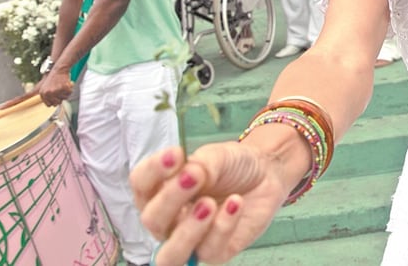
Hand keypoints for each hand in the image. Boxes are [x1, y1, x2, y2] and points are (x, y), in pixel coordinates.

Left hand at [36, 67, 72, 105]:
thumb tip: (53, 105)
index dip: (54, 101)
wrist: (59, 69)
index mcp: (42, 94)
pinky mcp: (63, 88)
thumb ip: (48, 96)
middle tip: (60, 89)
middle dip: (60, 97)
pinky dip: (70, 89)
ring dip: (66, 93)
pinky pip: (69, 93)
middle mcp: (48, 93)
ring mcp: (56, 91)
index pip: (49, 104)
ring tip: (63, 85)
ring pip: (64, 98)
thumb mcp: (46, 87)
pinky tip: (67, 84)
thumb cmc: (54, 78)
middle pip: (57, 103)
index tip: (56, 96)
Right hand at [131, 142, 287, 264]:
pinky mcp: (215, 252)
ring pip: (170, 254)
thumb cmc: (233, 165)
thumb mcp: (216, 156)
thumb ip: (200, 165)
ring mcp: (189, 240)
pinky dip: (222, 226)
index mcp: (160, 191)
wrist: (267, 174)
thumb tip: (188, 174)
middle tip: (195, 175)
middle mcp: (168, 220)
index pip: (140, 184)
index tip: (176, 153)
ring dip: (187, 230)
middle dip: (171, 198)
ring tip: (209, 204)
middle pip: (152, 220)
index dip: (153, 170)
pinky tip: (236, 203)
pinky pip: (209, 250)